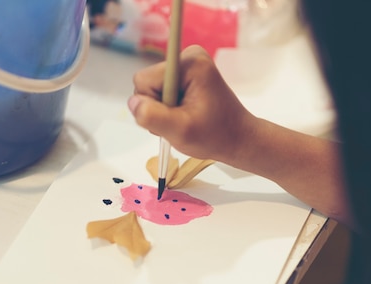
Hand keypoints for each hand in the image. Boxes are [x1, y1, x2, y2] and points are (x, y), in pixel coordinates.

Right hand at [128, 45, 255, 165]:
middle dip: (158, 107)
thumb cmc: (215, 135)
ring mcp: (185, 66)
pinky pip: (159, 92)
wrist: (237, 138)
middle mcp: (186, 57)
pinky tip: (184, 116)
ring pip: (150, 90)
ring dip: (162, 111)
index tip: (176, 115)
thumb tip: (133, 102)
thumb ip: (151, 115)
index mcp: (189, 63)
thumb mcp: (180, 130)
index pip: (144, 81)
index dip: (153, 104)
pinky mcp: (184, 76)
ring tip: (184, 120)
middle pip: (146, 83)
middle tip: (180, 121)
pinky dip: (167, 109)